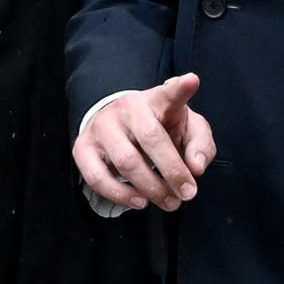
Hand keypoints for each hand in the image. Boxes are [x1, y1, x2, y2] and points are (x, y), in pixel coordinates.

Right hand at [73, 73, 217, 211]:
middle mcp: (128, 108)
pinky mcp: (83, 147)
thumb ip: (200, 146)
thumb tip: (196, 168)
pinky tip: (140, 202)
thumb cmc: (162, 128)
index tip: (191, 81)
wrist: (122, 127)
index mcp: (158, 99)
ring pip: (126, 161)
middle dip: (172, 171)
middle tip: (188, 194)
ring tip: (169, 202)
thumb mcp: (188, 130)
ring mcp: (102, 126)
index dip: (181, 88)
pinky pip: (97, 177)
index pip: (170, 92)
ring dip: (151, 188)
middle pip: (151, 138)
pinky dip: (121, 195)